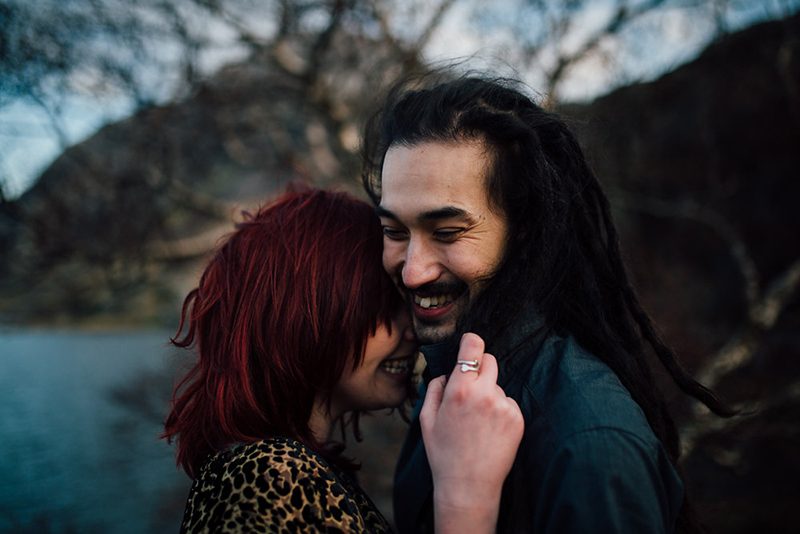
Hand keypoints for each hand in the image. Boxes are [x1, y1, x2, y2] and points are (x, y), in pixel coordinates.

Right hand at [420, 333, 523, 532]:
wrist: (469, 486)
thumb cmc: (443, 453)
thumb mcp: (426, 419)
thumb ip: (434, 388)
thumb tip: (445, 372)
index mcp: (459, 390)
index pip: (473, 348)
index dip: (471, 342)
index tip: (470, 344)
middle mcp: (484, 394)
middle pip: (490, 360)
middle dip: (480, 368)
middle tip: (470, 388)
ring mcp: (504, 406)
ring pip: (497, 385)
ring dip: (489, 394)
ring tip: (477, 422)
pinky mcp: (517, 419)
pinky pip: (507, 402)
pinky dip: (499, 411)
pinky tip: (488, 431)